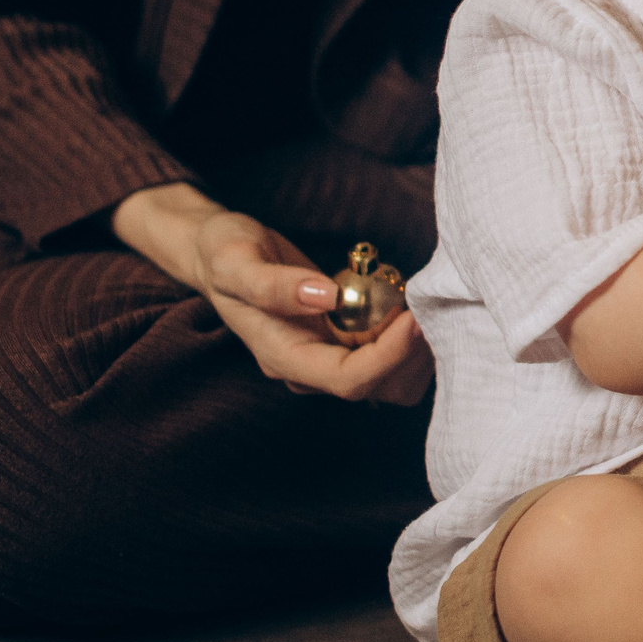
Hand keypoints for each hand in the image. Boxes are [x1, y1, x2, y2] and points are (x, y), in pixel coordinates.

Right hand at [111, 183, 431, 403]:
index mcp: (283, 357)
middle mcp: (310, 367)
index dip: (389, 356)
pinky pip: (391, 354)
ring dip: (415, 347)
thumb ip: (273, 284)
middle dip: (411, 353)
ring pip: (393, 379)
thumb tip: (327, 297)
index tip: (413, 317)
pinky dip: (409, 334)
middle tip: (423, 304)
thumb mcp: (235, 260)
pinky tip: (405, 299)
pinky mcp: (346, 342)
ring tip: (415, 300)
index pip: (349, 381)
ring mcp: (330, 357)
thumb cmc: (223, 255)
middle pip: (380, 387)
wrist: (220, 254)